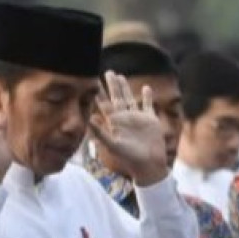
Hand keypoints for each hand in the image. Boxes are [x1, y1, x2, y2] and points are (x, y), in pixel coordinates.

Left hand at [89, 71, 167, 185]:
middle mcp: (125, 118)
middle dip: (112, 86)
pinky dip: (148, 97)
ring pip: (130, 98)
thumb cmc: (129, 158)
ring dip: (125, 88)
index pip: (105, 104)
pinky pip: (148, 105)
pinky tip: (146, 87)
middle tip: (107, 72)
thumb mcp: (112, 145)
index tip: (93, 81)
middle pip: (117, 98)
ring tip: (120, 76)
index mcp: (115, 122)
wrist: (148, 165)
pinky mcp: (150, 120)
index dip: (99, 93)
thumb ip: (100, 132)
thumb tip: (88, 119)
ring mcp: (137, 118)